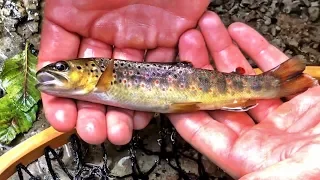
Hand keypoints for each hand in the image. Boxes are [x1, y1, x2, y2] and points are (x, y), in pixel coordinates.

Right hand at [37, 0, 209, 144]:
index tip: (61, 119)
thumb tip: (48, 62)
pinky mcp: (172, 39)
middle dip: (94, 110)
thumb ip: (64, 17)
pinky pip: (163, 71)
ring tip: (119, 131)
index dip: (60, 95)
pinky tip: (145, 114)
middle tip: (93, 132)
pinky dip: (154, 94)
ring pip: (130, 82)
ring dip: (123, 110)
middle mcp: (108, 30)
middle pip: (98, 80)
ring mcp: (141, 37)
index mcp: (78, 16)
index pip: (63, 62)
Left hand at [168, 11, 319, 178]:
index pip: (204, 129)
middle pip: (219, 95)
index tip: (173, 81)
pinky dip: (256, 47)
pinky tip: (241, 33)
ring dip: (224, 51)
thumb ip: (268, 176)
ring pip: (243, 76)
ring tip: (209, 29)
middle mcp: (261, 134)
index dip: (185, 104)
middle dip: (202, 66)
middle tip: (188, 41)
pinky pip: (273, 67)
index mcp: (251, 156)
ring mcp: (280, 112)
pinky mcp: (301, 95)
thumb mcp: (304, 171)